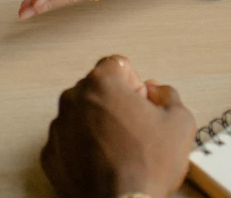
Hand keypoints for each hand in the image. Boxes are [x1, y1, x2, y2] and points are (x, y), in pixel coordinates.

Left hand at [41, 55, 195, 197]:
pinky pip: (67, 142)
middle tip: (134, 129)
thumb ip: (169, 95)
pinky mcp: (50, 156)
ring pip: (80, 115)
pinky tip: (102, 164)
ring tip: (118, 151)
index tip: (141, 104)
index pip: (117, 64)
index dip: (134, 83)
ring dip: (97, 125)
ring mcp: (58, 127)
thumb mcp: (180, 122)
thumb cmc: (148, 165)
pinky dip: (81, 148)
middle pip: (97, 88)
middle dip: (115, 102)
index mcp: (102, 82)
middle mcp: (73, 98)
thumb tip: (156, 91)